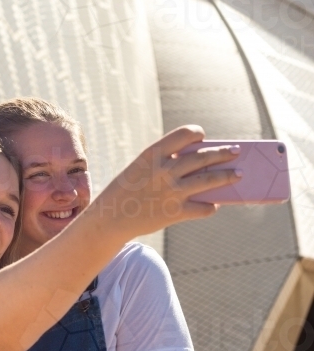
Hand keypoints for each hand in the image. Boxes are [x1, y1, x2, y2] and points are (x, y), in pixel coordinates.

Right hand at [92, 125, 238, 238]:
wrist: (111, 217)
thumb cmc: (128, 189)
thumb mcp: (141, 168)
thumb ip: (166, 163)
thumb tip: (200, 165)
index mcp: (154, 154)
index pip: (184, 134)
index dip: (196, 133)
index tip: (202, 137)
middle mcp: (165, 170)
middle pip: (203, 157)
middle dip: (224, 153)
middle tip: (236, 152)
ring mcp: (172, 191)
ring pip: (210, 180)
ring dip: (228, 176)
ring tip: (239, 174)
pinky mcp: (176, 212)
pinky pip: (203, 208)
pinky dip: (211, 206)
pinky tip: (214, 205)